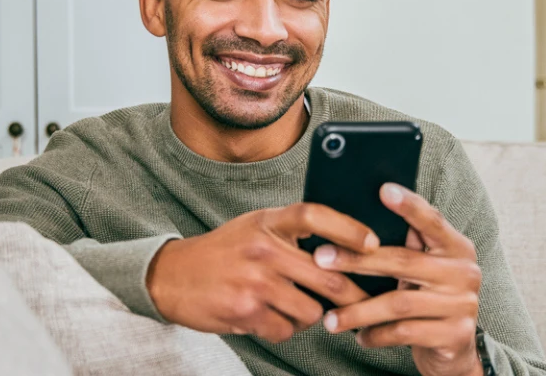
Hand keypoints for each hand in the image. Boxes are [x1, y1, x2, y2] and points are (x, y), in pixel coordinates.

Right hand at [146, 203, 377, 342]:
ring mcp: (254, 281)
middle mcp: (263, 248)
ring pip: (310, 310)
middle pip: (327, 274)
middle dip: (353, 294)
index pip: (314, 215)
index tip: (373, 243)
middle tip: (366, 302)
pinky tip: (268, 317)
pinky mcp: (245, 311)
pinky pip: (285, 330)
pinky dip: (283, 328)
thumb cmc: (225, 251)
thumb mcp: (256, 226)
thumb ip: (292, 231)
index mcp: (268, 221)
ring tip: (293, 306)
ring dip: (310, 315)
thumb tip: (344, 247)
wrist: (172, 275)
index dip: (348, 229)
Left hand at [315, 184, 482, 375]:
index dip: (409, 205)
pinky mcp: (455, 335)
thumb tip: (354, 222)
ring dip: (359, 310)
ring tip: (330, 318)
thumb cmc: (427, 299)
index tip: (383, 189)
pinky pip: (405, 332)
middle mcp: (465, 272)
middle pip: (404, 261)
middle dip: (357, 260)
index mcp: (457, 247)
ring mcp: (462, 304)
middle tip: (321, 259)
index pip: (432, 220)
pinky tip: (360, 336)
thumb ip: (406, 247)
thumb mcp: (422, 270)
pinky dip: (376, 334)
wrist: (454, 349)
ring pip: (399, 303)